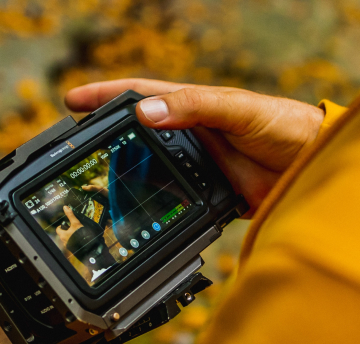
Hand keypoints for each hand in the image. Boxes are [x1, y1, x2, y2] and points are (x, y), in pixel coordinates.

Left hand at [55, 205, 82, 245]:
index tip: (66, 223)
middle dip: (67, 230)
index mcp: (62, 235)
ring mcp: (69, 246)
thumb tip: (65, 207)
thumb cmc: (80, 235)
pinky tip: (80, 238)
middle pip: (63, 234)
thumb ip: (70, 215)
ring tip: (77, 232)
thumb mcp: (76, 223)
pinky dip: (75, 240)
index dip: (61, 225)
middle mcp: (64, 241)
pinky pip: (72, 243)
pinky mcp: (74, 249)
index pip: (58, 229)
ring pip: (68, 238)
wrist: (88, 247)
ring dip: (71, 235)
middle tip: (73, 227)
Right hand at [65, 79, 325, 212]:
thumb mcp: (237, 109)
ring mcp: (192, 165)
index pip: (139, 97)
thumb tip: (146, 113)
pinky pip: (167, 197)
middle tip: (75, 146)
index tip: (74, 101)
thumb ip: (195, 107)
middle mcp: (186, 135)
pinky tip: (133, 209)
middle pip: (135, 135)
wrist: (307, 169)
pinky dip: (148, 202)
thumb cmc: (281, 126)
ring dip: (121, 174)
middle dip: (104, 138)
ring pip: (146, 168)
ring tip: (94, 181)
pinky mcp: (201, 193)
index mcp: (191, 107)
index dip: (105, 97)